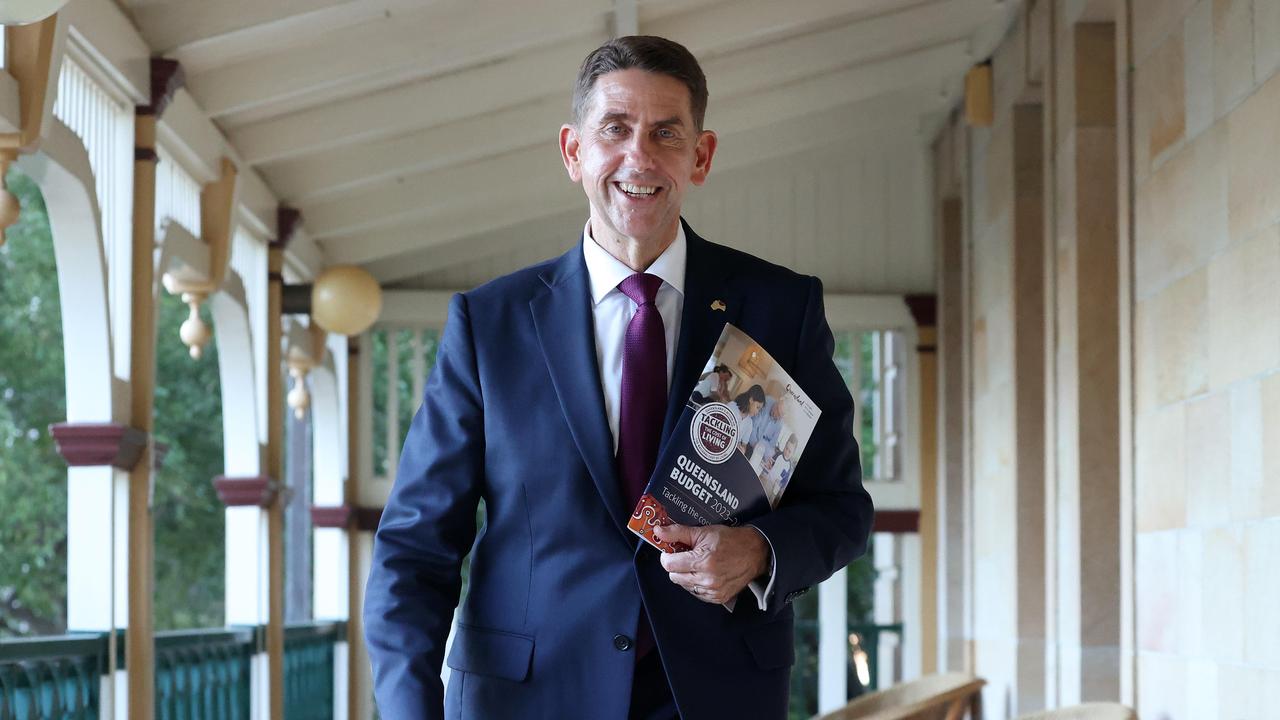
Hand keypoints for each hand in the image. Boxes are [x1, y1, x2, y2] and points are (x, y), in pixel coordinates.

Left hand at [654, 523, 769, 604]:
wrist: (754, 552)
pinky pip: (696, 593)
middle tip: (686, 556)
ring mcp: (713, 591)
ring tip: (698, 564)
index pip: (669, 565)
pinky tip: (705, 573)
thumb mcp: (703, 532)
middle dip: (676, 565)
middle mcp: (707, 579)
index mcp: (702, 561)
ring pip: (684, 585)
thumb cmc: (730, 540)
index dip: (666, 556)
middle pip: (674, 576)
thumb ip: (678, 533)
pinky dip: (696, 584)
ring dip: (686, 575)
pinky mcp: (718, 598)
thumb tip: (658, 531)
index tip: (670, 551)